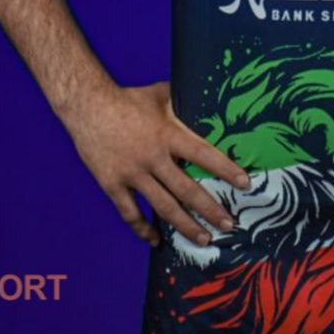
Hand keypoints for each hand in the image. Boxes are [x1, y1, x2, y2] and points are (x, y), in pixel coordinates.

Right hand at [65, 80, 249, 247]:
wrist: (88, 105)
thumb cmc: (128, 98)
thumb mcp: (161, 94)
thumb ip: (184, 99)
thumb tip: (208, 94)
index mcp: (168, 133)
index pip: (203, 154)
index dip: (225, 169)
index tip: (245, 184)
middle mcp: (152, 156)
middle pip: (186, 189)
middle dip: (210, 209)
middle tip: (229, 224)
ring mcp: (132, 173)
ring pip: (163, 207)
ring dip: (185, 225)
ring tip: (204, 239)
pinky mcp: (112, 184)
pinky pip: (130, 213)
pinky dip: (143, 229)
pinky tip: (156, 240)